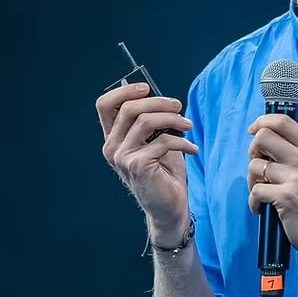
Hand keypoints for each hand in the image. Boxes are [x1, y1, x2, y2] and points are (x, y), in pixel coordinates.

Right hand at [96, 82, 197, 241]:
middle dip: (158, 102)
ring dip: (173, 119)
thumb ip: (152, 121)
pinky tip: (192, 148)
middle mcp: (112, 147)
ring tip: (189, 126)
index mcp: (113, 139)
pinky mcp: (138, 166)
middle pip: (129, 108)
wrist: (170, 207)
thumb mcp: (156, 141)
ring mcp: (122, 158)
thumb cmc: (164, 172)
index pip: (105, 105)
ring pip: (145, 121)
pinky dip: (182, 141)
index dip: (124, 91)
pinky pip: (162, 141)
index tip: (147, 88)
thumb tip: (161, 98)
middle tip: (179, 107)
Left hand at [246, 113, 297, 268]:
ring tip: (262, 193)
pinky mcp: (287, 197)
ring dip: (252, 181)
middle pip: (263, 137)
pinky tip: (261, 209)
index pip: (283, 121)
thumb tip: (288, 122)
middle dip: (253, 151)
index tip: (253, 131)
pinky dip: (253, 202)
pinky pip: (256, 191)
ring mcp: (296, 177)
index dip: (262, 122)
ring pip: (255, 165)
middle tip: (259, 167)